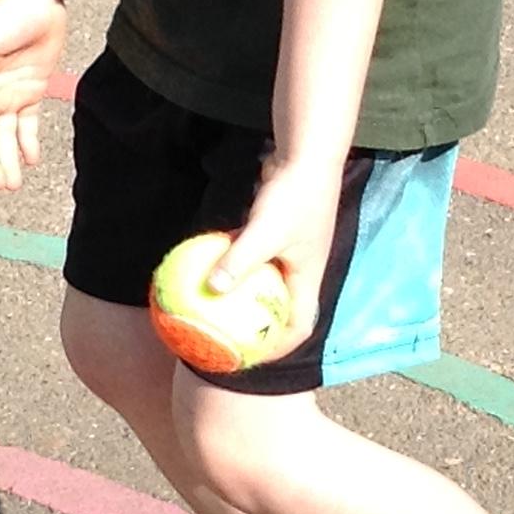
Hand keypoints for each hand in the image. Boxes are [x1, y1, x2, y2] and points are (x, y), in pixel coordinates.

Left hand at [213, 155, 344, 346]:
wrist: (307, 155)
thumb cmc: (294, 196)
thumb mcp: (265, 232)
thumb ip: (240, 260)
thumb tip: (210, 289)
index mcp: (307, 277)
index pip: (299, 326)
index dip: (280, 348)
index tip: (252, 358)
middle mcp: (301, 269)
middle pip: (279, 309)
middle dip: (256, 327)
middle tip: (225, 337)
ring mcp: (289, 250)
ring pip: (264, 283)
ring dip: (242, 296)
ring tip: (211, 308)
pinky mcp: (276, 232)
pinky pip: (252, 257)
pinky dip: (234, 264)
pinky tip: (206, 264)